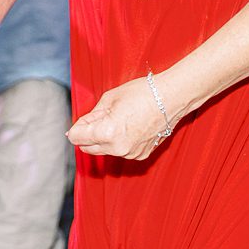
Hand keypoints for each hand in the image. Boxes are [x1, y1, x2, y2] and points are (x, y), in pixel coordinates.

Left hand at [67, 72, 186, 159]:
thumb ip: (91, 116)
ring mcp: (131, 154)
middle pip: (88, 148)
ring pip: (105, 150)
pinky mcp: (140, 155)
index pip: (77, 138)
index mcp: (108, 132)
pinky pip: (120, 151)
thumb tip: (79, 127)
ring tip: (117, 119)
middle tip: (98, 117)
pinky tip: (128, 126)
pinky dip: (118, 142)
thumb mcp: (109, 99)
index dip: (77, 127)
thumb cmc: (141, 93)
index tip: (83, 119)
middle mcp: (118, 148)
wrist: (171, 98)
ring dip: (103, 139)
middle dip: (87, 135)